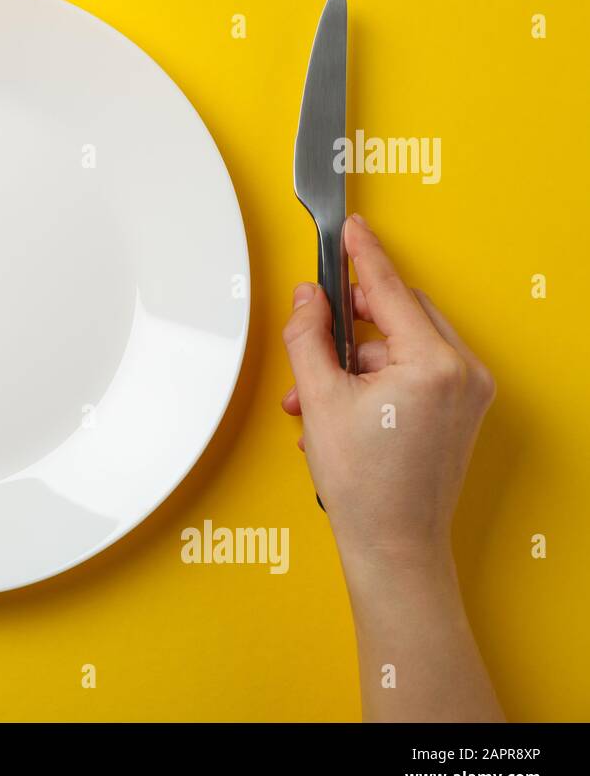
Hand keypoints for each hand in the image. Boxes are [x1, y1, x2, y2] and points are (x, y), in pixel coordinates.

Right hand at [281, 212, 502, 720]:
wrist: (393, 547)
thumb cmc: (365, 486)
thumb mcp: (320, 399)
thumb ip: (308, 337)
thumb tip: (308, 299)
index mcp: (434, 364)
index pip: (391, 291)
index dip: (363, 255)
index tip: (350, 228)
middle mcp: (463, 373)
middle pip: (398, 316)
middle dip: (347, 329)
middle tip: (311, 340)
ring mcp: (468, 394)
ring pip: (399, 347)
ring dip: (353, 364)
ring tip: (315, 400)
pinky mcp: (461, 412)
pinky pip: (413, 373)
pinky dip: (373, 382)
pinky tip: (340, 412)